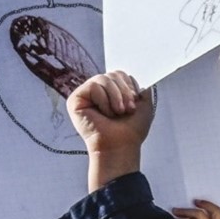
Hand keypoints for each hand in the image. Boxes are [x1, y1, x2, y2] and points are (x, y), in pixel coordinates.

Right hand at [67, 71, 154, 190]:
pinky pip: (94, 86)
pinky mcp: (76, 99)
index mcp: (113, 91)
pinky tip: (103, 114)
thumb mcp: (143, 103)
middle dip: (124, 91)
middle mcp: (99, 91)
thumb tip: (133, 74)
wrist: (121, 145)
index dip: (130, 85)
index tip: (135, 101)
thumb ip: (140, 85)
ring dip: (116, 97)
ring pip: (104, 78)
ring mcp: (87, 94)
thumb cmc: (131, 130)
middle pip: (113, 73)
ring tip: (117, 113)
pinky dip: (104, 100)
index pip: (120, 73)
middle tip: (127, 109)